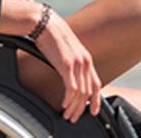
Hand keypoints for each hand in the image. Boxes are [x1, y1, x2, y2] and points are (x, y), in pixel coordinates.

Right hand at [32, 7, 101, 122]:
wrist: (45, 23)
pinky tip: (64, 105)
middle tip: (74, 117)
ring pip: (80, 92)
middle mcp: (85, 61)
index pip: (96, 83)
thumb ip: (71, 62)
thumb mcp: (67, 50)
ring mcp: (77, 63)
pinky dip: (68, 99)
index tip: (92, 110)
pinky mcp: (66, 64)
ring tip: (67, 115)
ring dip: (74, 106)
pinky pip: (71, 87)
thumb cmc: (52, 35)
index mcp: (86, 58)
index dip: (95, 99)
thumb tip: (68, 75)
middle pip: (89, 91)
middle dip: (82, 108)